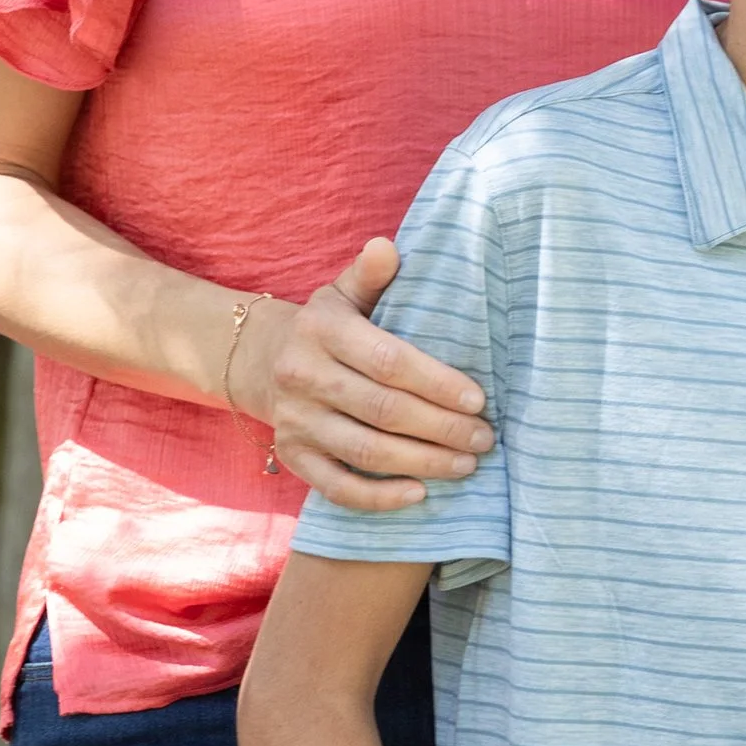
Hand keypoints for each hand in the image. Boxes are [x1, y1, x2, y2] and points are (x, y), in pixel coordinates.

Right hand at [258, 237, 495, 508]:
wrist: (261, 360)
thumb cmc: (327, 327)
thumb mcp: (343, 294)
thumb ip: (370, 275)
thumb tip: (388, 247)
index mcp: (322, 331)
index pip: (389, 361)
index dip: (437, 383)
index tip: (479, 400)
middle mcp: (303, 376)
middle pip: (384, 411)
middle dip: (442, 429)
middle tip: (484, 438)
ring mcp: (296, 421)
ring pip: (366, 451)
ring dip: (422, 463)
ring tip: (467, 465)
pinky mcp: (293, 457)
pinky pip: (337, 487)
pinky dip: (379, 497)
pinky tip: (420, 494)